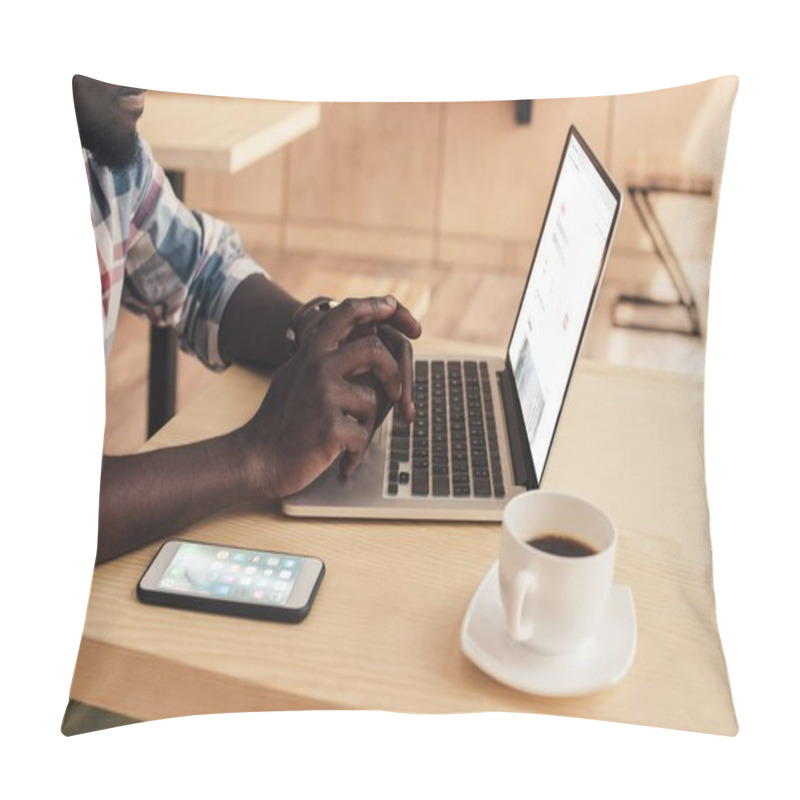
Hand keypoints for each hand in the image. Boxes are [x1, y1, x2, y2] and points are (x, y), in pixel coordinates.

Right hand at [243, 296, 420, 497]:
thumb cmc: (278, 424)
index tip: (392, 306)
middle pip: (373, 348)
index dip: (374, 305)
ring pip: (372, 399)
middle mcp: (316, 367)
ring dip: (367, 425)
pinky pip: (363, 435)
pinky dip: (357, 451)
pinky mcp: (331, 426)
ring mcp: (323, 395)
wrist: (257, 461)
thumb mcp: (294, 378)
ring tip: (349, 440)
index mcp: (310, 354)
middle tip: (396, 393)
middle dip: (393, 371)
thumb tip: (357, 347)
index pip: (345, 312)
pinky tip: (343, 459)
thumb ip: (321, 361)